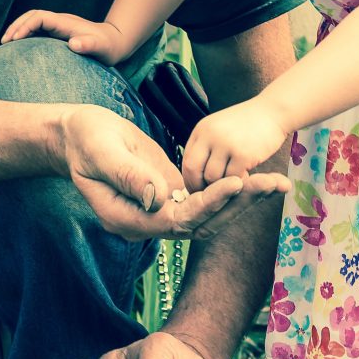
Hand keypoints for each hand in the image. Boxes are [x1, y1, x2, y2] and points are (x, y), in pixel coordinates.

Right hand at [2, 10, 129, 64]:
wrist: (115, 43)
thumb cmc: (108, 47)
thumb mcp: (101, 48)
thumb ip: (89, 45)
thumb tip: (74, 43)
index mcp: (65, 23)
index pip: (39, 17)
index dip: (24, 26)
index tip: (14, 40)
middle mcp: (59, 22)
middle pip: (32, 16)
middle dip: (16, 26)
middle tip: (3, 42)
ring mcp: (58, 27)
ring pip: (33, 23)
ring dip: (18, 30)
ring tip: (6, 46)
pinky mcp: (58, 35)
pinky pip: (37, 31)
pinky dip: (26, 36)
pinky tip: (19, 50)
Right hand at [62, 105, 289, 240]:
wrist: (79, 135)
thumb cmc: (85, 140)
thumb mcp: (102, 153)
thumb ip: (129, 176)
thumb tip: (160, 197)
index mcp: (127, 219)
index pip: (177, 221)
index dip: (208, 204)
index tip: (235, 182)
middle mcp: (148, 223)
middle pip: (202, 223)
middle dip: (239, 204)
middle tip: (275, 183)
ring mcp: (162, 211)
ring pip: (209, 215)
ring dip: (244, 201)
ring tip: (279, 183)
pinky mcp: (172, 195)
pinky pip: (206, 199)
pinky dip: (233, 191)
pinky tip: (260, 180)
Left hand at [182, 98, 289, 191]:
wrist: (273, 111)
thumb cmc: (248, 123)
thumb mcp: (220, 127)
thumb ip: (206, 145)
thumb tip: (195, 174)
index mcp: (202, 130)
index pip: (186, 160)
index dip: (190, 178)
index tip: (198, 188)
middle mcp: (210, 135)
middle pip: (194, 170)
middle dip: (199, 186)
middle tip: (210, 194)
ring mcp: (226, 144)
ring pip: (213, 178)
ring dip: (223, 184)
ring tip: (233, 179)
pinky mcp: (243, 154)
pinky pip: (233, 179)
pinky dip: (239, 182)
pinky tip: (246, 175)